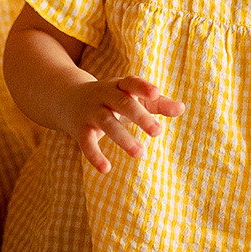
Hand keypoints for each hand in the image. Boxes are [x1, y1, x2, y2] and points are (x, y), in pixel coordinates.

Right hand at [61, 75, 184, 171]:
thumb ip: (157, 103)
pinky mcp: (80, 129)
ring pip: (107, 123)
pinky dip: (95, 156)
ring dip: (123, 138)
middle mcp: (104, 96)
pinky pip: (86, 143)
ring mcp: (91, 112)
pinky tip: (106, 169)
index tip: (156, 93)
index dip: (143, 87)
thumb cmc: (111, 100)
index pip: (132, 82)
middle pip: (122, 103)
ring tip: (140, 153)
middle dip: (139, 116)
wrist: (68, 99)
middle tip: (157, 131)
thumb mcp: (132, 97)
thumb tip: (181, 108)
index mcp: (120, 86)